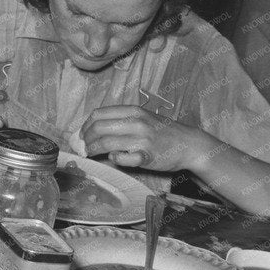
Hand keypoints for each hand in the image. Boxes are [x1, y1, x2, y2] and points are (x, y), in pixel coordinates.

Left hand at [79, 106, 206, 171]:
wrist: (188, 144)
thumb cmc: (162, 131)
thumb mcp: (142, 118)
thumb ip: (122, 121)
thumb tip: (94, 129)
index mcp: (132, 111)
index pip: (98, 114)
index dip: (85, 126)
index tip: (82, 135)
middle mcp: (136, 122)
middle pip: (98, 128)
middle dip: (85, 139)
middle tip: (84, 147)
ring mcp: (142, 139)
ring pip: (106, 144)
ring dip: (94, 150)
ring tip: (91, 154)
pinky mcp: (147, 156)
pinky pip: (123, 158)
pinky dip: (114, 159)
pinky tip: (114, 158)